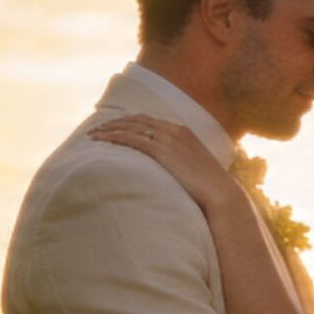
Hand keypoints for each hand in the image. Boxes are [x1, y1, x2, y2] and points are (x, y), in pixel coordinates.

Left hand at [89, 114, 239, 212]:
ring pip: (131, 127)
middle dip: (114, 123)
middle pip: (137, 120)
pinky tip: (103, 141)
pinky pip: (132, 139)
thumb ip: (181, 163)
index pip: (149, 120)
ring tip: (93, 135)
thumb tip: (171, 173)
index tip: (114, 126)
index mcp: (182, 131)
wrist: (220, 194)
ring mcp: (168, 139)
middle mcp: (174, 130)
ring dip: (110, 129)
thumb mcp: (195, 169)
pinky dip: (115, 137)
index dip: (129, 122)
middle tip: (97, 129)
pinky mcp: (162, 151)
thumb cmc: (209, 189)